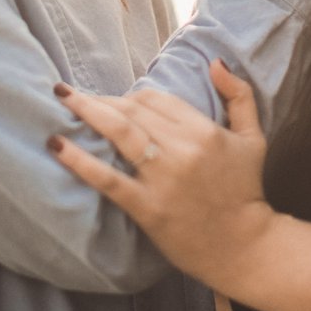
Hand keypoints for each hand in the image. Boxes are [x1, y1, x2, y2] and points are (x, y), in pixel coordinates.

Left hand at [47, 61, 275, 293]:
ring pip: (119, 132)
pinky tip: (57, 145)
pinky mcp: (147, 207)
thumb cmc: (246, 191)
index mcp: (204, 130)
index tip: (116, 103)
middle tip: (75, 96)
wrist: (245, 248)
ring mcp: (163, 179)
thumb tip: (215, 62)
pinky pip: (107, 179)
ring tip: (62, 100)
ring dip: (87, 111)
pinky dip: (79, 160)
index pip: (156, 98)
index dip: (132, 96)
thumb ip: (239, 95)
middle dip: (101, 99)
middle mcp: (182, 149)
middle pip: (133, 110)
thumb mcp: (253, 138)